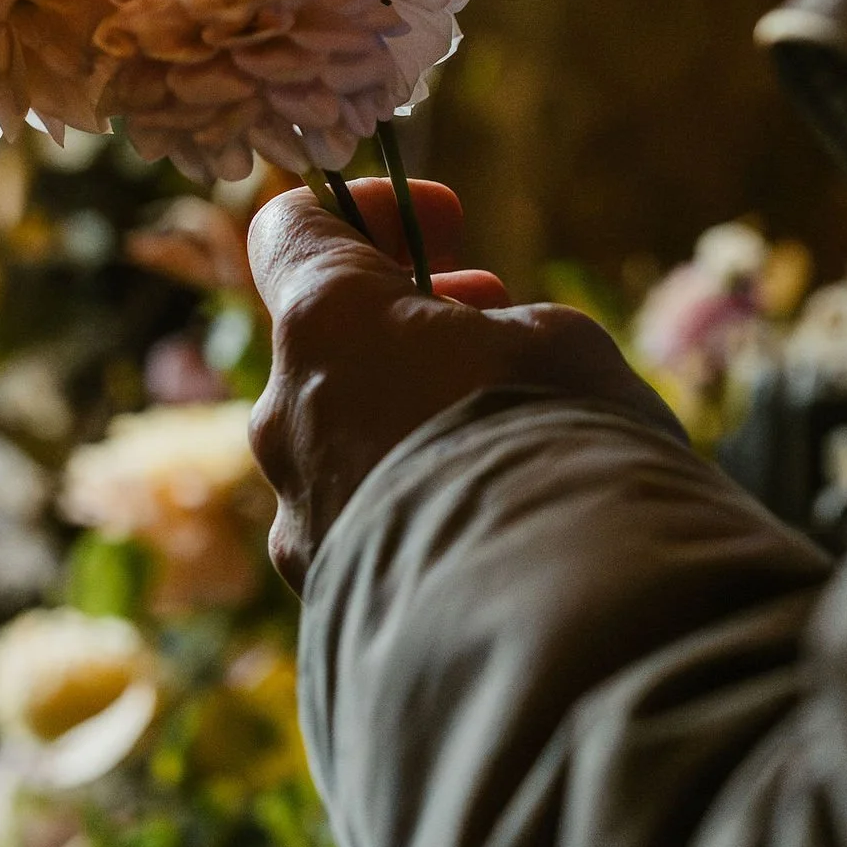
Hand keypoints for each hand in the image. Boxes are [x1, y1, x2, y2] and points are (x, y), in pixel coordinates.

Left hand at [247, 179, 661, 589]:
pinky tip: (488, 535)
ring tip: (505, 446)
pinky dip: (411, 512)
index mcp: (325, 326)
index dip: (369, 212)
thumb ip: (500, 330)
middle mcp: (284, 418)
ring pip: (341, 442)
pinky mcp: (321, 601)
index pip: (289, 230)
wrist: (552, 634)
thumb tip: (482, 356)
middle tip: (495, 334)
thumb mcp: (562, 346)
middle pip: (324, 343)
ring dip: (407, 423)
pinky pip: (360, 529)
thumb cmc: (562, 451)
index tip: (449, 224)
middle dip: (406, 327)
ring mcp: (296, 520)